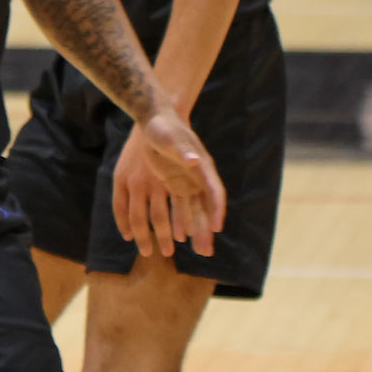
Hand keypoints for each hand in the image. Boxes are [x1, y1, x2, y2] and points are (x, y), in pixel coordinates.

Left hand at [112, 108, 226, 260]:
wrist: (155, 120)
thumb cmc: (164, 128)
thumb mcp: (171, 138)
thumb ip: (183, 151)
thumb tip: (195, 161)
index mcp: (202, 166)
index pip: (214, 191)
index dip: (216, 209)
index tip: (216, 227)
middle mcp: (199, 177)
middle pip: (207, 207)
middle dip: (207, 229)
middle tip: (207, 252)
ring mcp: (189, 181)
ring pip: (196, 210)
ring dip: (197, 230)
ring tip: (200, 251)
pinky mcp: (177, 184)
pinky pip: (182, 207)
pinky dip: (182, 221)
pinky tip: (180, 237)